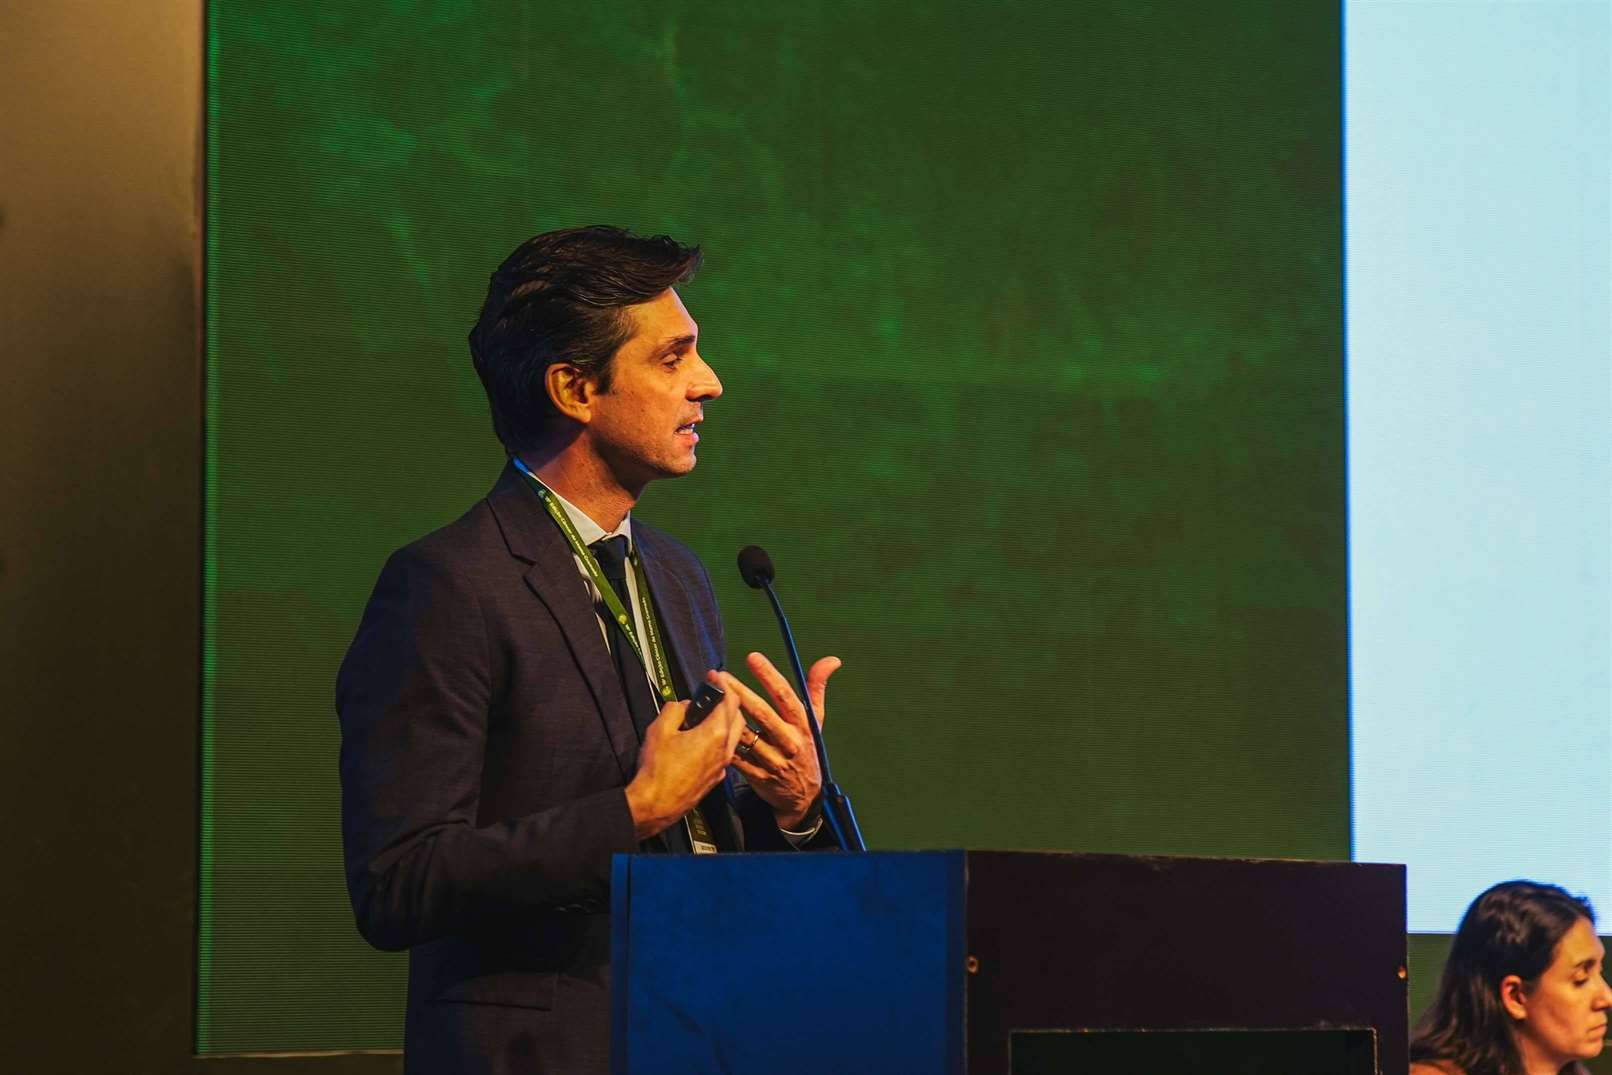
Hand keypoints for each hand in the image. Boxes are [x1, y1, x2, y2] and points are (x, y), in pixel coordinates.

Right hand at [624, 690, 744, 839]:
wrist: (656, 805)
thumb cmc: (657, 768)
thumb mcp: (659, 729)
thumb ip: (675, 709)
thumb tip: (684, 706)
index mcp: (715, 733)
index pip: (730, 700)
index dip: (724, 684)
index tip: (716, 676)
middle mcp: (725, 749)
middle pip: (738, 718)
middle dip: (729, 703)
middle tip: (713, 696)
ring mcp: (723, 766)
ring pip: (734, 737)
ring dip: (725, 723)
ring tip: (706, 718)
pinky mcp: (716, 778)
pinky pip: (725, 753)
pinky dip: (720, 741)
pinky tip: (702, 741)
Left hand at [717, 651, 840, 829]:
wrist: (804, 797)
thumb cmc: (806, 749)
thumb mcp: (816, 722)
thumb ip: (817, 689)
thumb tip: (831, 660)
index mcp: (803, 726)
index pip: (786, 696)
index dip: (770, 676)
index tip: (753, 657)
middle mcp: (790, 742)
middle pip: (762, 713)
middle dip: (739, 692)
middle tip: (720, 676)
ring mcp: (774, 761)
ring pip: (746, 736)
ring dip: (726, 717)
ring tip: (708, 698)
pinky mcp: (759, 777)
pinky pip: (737, 758)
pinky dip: (723, 744)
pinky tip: (707, 729)